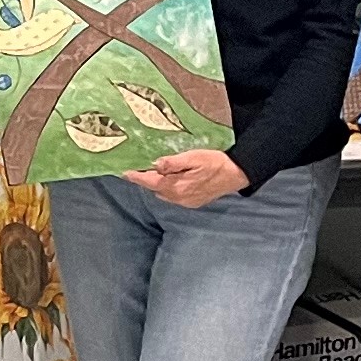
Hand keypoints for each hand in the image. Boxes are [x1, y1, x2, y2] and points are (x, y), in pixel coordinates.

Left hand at [128, 147, 251, 207]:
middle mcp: (179, 198)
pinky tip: (173, 178)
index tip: (124, 172)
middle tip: (142, 165)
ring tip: (158, 171)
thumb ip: (173, 163)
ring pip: (164, 193)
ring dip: (159, 184)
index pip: (149, 182)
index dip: (136, 177)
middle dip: (147, 179)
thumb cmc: (215, 162)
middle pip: (155, 188)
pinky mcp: (193, 202)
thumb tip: (155, 165)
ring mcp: (186, 202)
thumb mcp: (193, 157)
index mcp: (176, 187)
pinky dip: (169, 188)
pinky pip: (174, 196)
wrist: (237, 174)